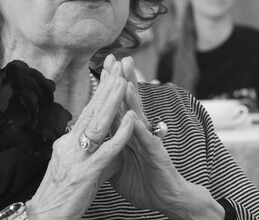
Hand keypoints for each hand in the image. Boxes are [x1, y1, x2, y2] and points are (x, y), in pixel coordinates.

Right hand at [26, 62, 134, 218]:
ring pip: (97, 123)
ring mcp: (77, 157)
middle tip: (117, 65)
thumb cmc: (62, 196)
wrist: (45, 217)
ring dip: (112, 101)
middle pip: (91, 110)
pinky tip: (130, 120)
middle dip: (106, 87)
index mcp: (68, 142)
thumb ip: (95, 156)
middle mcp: (70, 144)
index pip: (86, 111)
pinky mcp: (85, 172)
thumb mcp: (79, 170)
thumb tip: (111, 148)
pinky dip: (119, 133)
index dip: (99, 91)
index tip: (109, 72)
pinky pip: (106, 150)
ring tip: (124, 82)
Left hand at [103, 55, 223, 219]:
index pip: (118, 104)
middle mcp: (138, 131)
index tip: (102, 66)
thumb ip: (108, 147)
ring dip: (130, 95)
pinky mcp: (155, 155)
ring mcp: (148, 140)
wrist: (166, 199)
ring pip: (137, 114)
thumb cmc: (143, 180)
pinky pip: (145, 139)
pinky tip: (132, 116)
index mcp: (128, 132)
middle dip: (121, 78)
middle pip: (128, 101)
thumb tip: (92, 140)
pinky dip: (137, 128)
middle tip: (114, 57)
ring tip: (123, 76)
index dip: (110, 86)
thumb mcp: (118, 162)